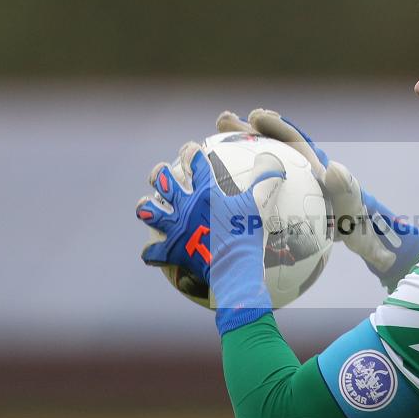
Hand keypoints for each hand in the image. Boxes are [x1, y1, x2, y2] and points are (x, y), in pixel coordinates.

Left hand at [136, 141, 285, 333]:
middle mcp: (185, 207)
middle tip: (162, 172)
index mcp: (205, 193)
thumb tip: (271, 156)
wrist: (232, 268)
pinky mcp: (173, 251)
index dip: (191, 152)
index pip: (195, 163)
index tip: (190, 148)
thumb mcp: (259, 204)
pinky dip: (152, 253)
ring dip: (147, 207)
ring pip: (150, 212)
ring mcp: (176, 229)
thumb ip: (265, 178)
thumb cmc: (246, 234)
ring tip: (147, 205)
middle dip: (160, 174)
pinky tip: (152, 252)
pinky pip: (154, 253)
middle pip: (164, 182)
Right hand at [217, 109, 418, 289]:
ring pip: (252, 166)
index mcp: (314, 167)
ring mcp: (283, 187)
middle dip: (244, 130)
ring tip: (205, 148)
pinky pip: (249, 193)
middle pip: (266, 144)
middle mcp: (296, 171)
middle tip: (222, 122)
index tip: (257, 116)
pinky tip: (207, 190)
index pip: (293, 140)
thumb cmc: (358, 226)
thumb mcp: (356, 212)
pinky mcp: (274, 205)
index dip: (275, 126)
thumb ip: (348, 192)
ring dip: (231, 155)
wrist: (357, 242)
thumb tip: (334, 168)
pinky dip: (230, 186)